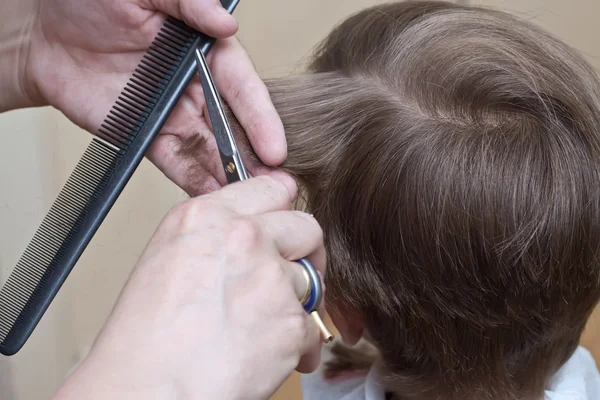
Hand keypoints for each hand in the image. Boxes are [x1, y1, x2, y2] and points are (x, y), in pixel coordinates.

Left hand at [24, 0, 284, 194]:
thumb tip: (226, 26)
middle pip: (233, 124)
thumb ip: (188, 4)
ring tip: (248, 200)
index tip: (275, 147)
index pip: (242, 86)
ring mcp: (174, 113)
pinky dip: (195, 180)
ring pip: (210, 148)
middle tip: (275, 185)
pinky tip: (213, 198)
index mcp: (204, 49)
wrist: (45, 35)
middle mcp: (196, 84)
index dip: (261, 118)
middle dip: (255, 155)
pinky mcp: (148, 134)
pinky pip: (176, 161)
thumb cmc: (92, 1)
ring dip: (230, 174)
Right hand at [52, 173, 325, 399]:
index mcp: (207, 217)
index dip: (283, 211)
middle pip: (306, 227)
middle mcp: (243, 238)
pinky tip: (266, 355)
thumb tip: (254, 231)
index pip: (273, 188)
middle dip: (303, 254)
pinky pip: (312, 327)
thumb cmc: (144, 339)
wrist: (147, 391)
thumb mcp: (168, 258)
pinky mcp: (290, 322)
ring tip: (261, 329)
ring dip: (294, 305)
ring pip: (311, 281)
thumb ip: (216, 234)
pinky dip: (297, 345)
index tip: (285, 227)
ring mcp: (271, 278)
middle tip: (289, 278)